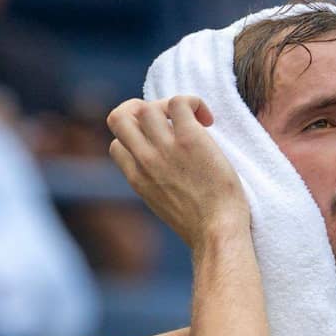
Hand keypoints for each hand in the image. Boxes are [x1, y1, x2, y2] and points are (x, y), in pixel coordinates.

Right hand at [106, 96, 248, 249]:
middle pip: (119, 117)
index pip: (117, 144)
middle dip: (140, 109)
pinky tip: (208, 119)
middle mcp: (145, 161)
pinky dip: (193, 102)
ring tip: (194, 122)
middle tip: (167, 120)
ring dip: (170, 106)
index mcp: (137, 179)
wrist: (218, 233)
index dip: (136, 137)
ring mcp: (165, 149)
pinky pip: (179, 102)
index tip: (160, 144)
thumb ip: (158, 184)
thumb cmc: (203, 227)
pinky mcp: (189, 139)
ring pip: (148, 106)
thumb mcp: (166, 207)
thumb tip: (168, 171)